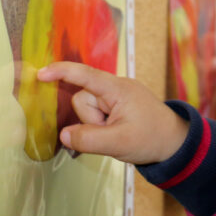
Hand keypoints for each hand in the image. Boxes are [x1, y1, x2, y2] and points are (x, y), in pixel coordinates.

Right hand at [37, 62, 188, 164]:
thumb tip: (64, 135)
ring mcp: (116, 95)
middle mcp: (116, 87)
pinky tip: (113, 132)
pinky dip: (98, 124)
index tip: (41, 73)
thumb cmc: (151, 139)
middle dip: (89, 119)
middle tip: (111, 133)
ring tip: (116, 133)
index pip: (86, 75)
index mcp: (119, 89)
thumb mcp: (119, 143)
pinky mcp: (116, 104)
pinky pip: (95, 112)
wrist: (174, 142)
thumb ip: (89, 139)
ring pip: (86, 108)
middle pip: (82, 98)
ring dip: (95, 124)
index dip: (62, 72)